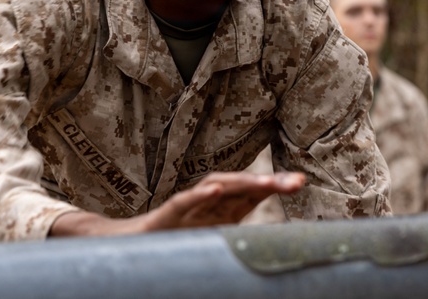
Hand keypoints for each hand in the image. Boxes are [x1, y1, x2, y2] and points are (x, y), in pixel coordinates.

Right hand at [49, 171, 304, 237]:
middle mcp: (205, 203)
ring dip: (241, 183)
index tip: (301, 182)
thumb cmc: (171, 244)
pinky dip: (199, 194)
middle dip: (268, 182)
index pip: (251, 193)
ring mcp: (186, 208)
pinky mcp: (165, 218)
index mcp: (219, 210)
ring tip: (265, 183)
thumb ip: (235, 238)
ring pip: (216, 188)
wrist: (126, 247)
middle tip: (296, 181)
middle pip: (240, 187)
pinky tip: (216, 190)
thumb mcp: (210, 241)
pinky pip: (183, 202)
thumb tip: (273, 245)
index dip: (275, 185)